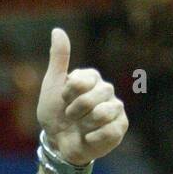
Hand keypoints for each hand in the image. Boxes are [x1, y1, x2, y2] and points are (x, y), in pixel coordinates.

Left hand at [36, 27, 127, 166]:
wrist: (58, 143)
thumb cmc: (55, 114)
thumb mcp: (52, 85)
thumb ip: (59, 59)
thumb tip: (57, 30)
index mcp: (92, 78)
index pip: (81, 81)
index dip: (68, 94)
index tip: (63, 99)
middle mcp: (106, 90)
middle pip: (92, 99)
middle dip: (74, 111)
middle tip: (71, 116)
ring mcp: (116, 108)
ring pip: (102, 114)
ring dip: (84, 125)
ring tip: (81, 127)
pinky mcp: (120, 126)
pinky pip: (109, 130)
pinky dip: (93, 137)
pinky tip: (89, 137)